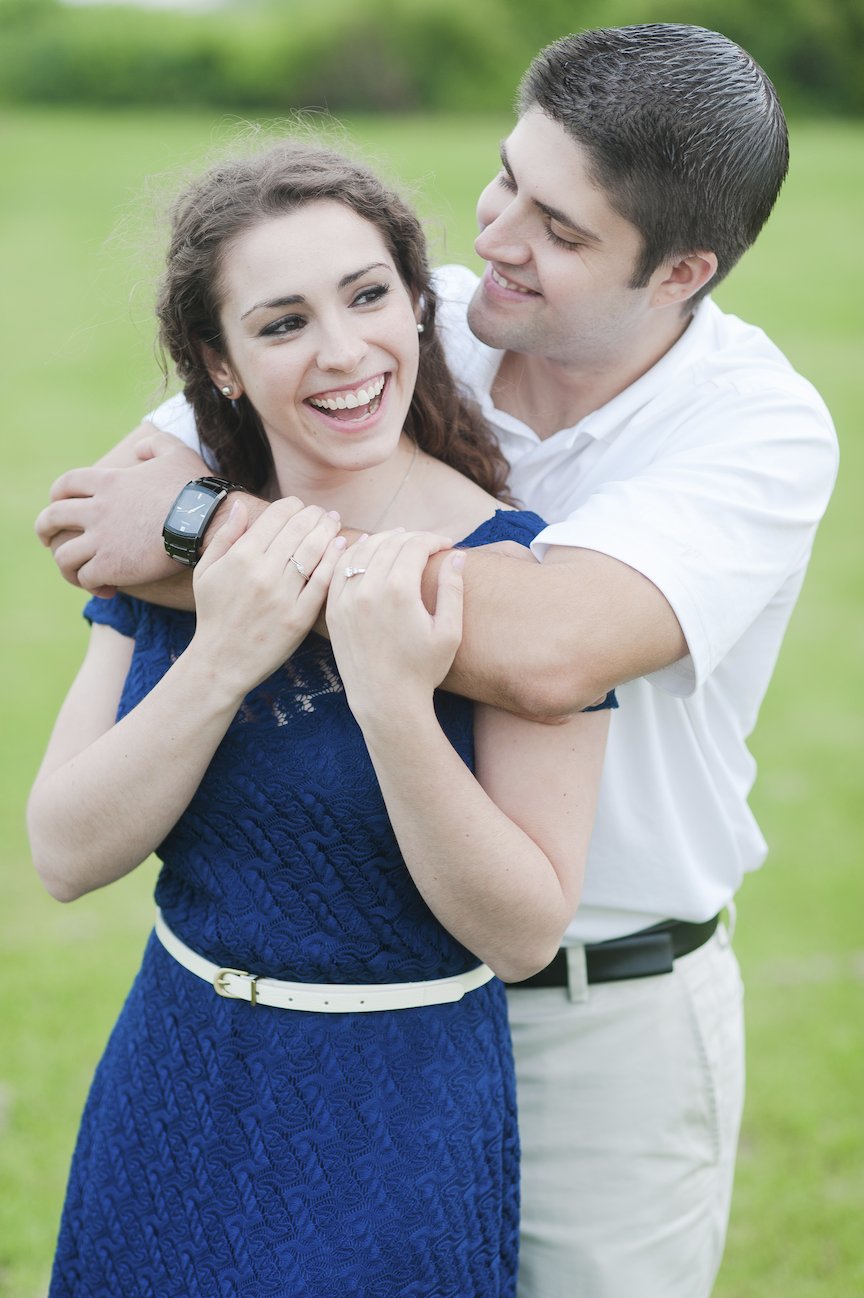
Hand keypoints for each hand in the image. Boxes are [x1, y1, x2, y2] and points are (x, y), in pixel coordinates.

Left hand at [35, 441, 209, 593]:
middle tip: (48, 540)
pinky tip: (108, 590)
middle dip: (45, 530)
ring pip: (63, 556)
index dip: (57, 495)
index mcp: (108, 481)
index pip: (65, 484)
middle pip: (52, 518)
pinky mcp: (111, 566)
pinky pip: (86, 578)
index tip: (60, 504)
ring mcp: (101, 539)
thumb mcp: (176, 453)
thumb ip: (155, 444)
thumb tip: (139, 449)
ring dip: (68, 566)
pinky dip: (92, 586)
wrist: (206, 522)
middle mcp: (97, 509)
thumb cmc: (196, 489)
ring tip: (81, 575)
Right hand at [191, 497, 345, 693]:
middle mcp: (263, 572)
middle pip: (299, 529)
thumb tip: (242, 505)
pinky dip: (334, 560)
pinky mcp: (299, 616)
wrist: (221, 660)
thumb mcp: (206, 571)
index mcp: (241, 556)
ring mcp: (283, 595)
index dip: (292, 505)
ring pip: (314, 550)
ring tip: (333, 523)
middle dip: (314, 514)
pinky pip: (323, 581)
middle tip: (322, 512)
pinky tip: (341, 547)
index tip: (300, 506)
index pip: (276, 516)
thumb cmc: (213, 613)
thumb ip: (225, 535)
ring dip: (327, 531)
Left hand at [326, 530, 462, 721]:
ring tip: (399, 541)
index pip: (415, 545)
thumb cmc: (423, 670)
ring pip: (363, 550)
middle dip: (412, 537)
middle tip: (426, 543)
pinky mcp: (333, 609)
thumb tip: (456, 556)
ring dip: (383, 540)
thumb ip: (452, 589)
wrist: (385, 701)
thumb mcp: (449, 631)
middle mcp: (368, 589)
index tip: (446, 544)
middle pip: (390, 543)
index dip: (434, 539)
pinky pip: (340, 569)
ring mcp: (346, 598)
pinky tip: (366, 549)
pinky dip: (353, 554)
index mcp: (399, 591)